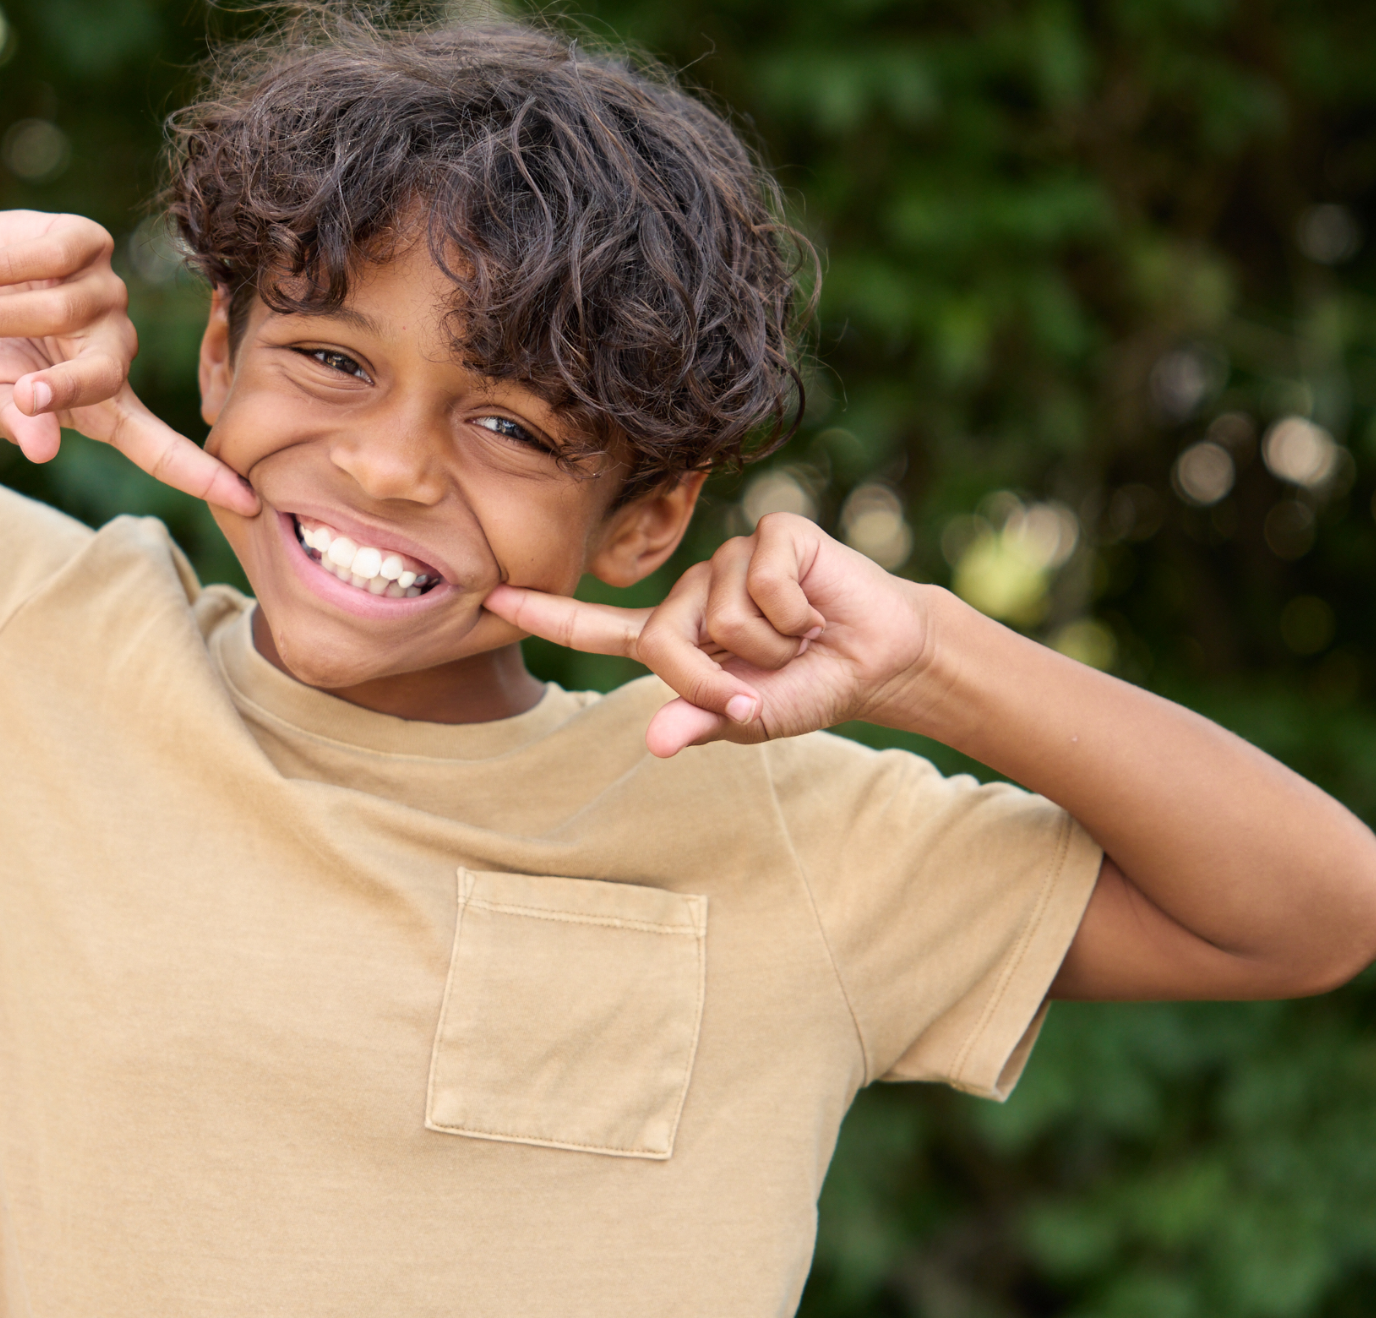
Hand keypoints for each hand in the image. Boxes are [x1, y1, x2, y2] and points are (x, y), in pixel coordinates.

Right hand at [0, 211, 256, 512]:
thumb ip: (13, 423)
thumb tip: (42, 449)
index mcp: (101, 405)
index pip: (159, 448)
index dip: (201, 475)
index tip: (249, 502)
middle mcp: (116, 349)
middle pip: (105, 375)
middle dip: (57, 385)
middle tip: (18, 389)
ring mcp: (109, 295)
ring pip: (69, 309)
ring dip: (2, 316)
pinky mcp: (92, 245)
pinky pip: (59, 256)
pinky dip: (9, 267)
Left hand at [486, 512, 941, 756]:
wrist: (881, 657)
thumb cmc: (812, 685)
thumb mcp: (756, 716)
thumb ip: (705, 722)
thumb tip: (656, 742)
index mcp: (678, 637)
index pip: (598, 628)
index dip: (547, 615)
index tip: (494, 600)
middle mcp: (694, 592)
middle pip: (667, 640)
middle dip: (719, 678)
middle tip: (771, 677)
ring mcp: (731, 558)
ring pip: (721, 615)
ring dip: (771, 646)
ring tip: (799, 636)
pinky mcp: (772, 534)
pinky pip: (762, 584)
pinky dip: (795, 613)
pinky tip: (816, 608)